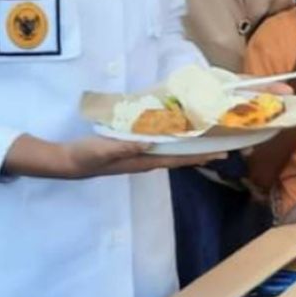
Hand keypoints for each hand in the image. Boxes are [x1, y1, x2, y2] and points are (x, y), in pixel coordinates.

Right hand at [4, 134, 224, 179]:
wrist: (68, 162)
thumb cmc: (86, 155)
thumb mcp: (104, 150)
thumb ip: (125, 146)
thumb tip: (148, 143)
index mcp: (144, 161)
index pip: (178, 159)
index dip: (200, 156)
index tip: (221, 154)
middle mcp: (147, 160)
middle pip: (181, 157)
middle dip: (203, 153)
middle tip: (227, 148)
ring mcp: (141, 156)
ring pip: (173, 151)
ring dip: (191, 147)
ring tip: (210, 141)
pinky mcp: (133, 150)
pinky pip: (160, 145)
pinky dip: (174, 140)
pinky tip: (178, 134)